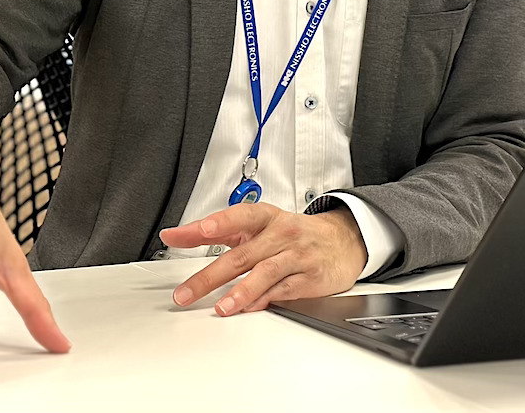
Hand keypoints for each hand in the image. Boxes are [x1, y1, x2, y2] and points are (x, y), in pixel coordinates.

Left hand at [160, 203, 366, 314]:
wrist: (342, 240)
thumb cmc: (292, 233)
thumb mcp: (260, 225)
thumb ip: (221, 231)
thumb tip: (182, 234)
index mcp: (266, 217)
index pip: (237, 217)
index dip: (215, 223)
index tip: (194, 231)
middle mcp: (280, 233)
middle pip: (242, 254)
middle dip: (210, 275)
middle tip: (185, 292)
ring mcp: (295, 255)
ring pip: (264, 272)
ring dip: (240, 291)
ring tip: (220, 306)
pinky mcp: (309, 277)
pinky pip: (283, 289)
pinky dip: (265, 299)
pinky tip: (249, 307)